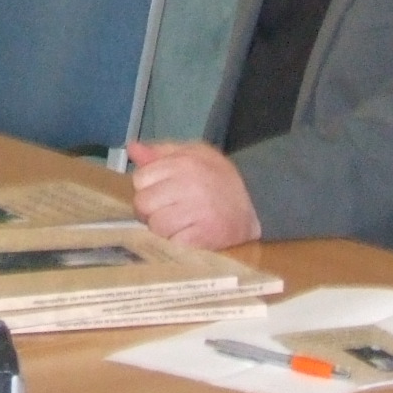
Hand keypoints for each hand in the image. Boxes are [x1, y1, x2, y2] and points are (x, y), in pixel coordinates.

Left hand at [126, 139, 262, 249]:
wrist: (260, 201)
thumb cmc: (219, 177)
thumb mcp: (194, 154)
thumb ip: (162, 153)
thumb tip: (133, 149)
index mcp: (184, 163)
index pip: (141, 179)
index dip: (147, 188)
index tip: (160, 193)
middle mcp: (189, 185)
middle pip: (143, 204)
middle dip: (151, 210)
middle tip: (168, 211)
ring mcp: (198, 212)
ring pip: (156, 226)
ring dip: (163, 230)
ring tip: (179, 225)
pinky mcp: (205, 237)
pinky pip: (173, 243)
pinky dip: (177, 243)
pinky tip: (189, 237)